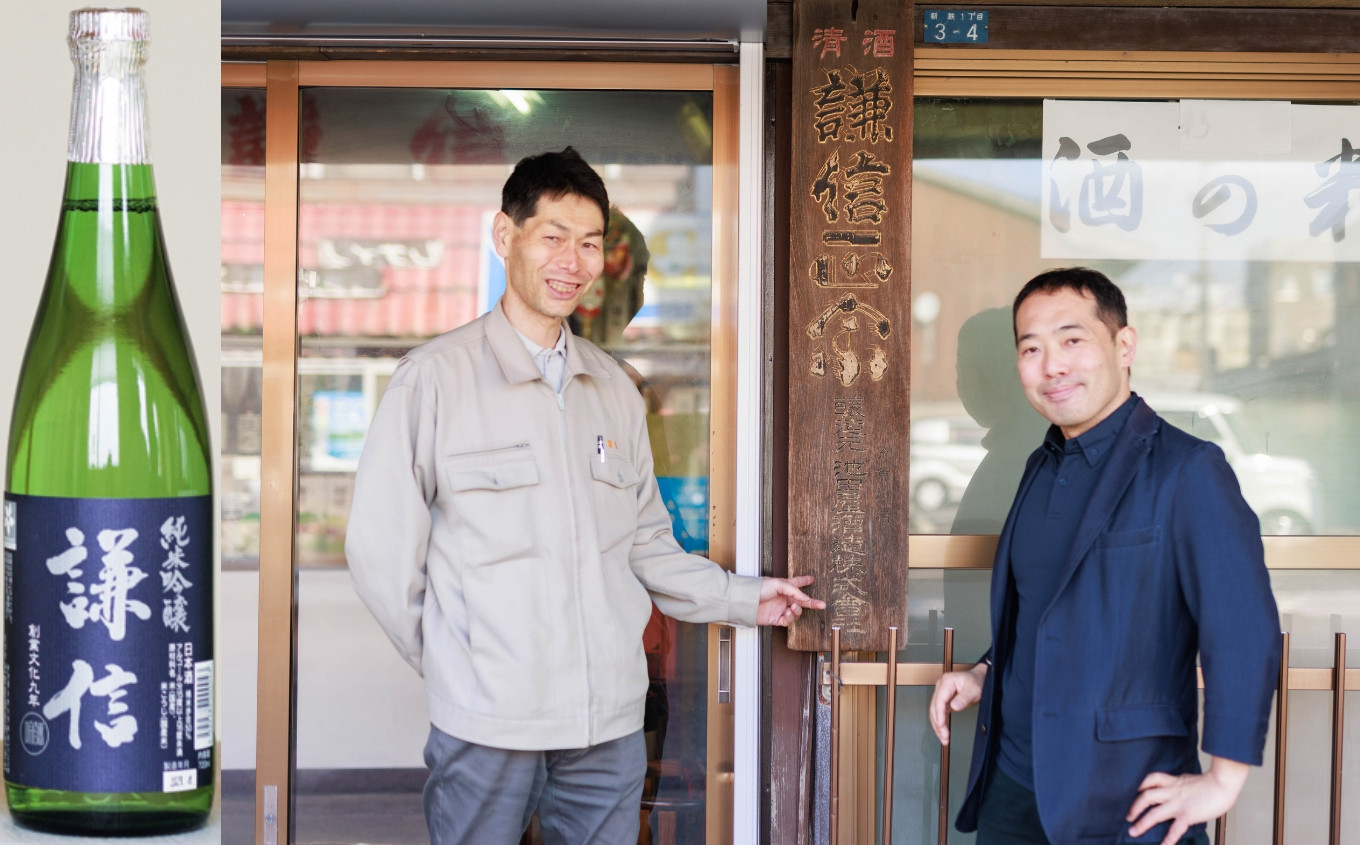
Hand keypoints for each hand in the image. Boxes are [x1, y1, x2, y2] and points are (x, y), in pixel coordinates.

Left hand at [756, 576, 825, 625]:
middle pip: (801, 601)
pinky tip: (787, 613)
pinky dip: (789, 618)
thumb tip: (805, 598)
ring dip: (797, 611)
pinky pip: (788, 621)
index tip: (812, 579)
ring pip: (796, 612)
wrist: (746, 601)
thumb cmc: (757, 588)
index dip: (804, 581)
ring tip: (793, 607)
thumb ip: (793, 591)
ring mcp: (780, 608)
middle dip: (812, 603)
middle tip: (821, 605)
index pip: (797, 583)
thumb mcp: (778, 584)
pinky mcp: (776, 618)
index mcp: (784, 587)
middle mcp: (783, 598)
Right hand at [928, 662, 986, 744]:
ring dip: (937, 725)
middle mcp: (941, 686)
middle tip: (944, 737)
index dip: (939, 714)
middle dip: (938, 724)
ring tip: (943, 738)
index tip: (941, 726)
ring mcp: (941, 692)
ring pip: (934, 711)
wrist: (980, 679)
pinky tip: (942, 731)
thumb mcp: (974, 689)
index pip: (939, 700)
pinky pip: (938, 712)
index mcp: (947, 681)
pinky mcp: (943, 699)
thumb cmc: (977, 682)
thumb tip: (954, 707)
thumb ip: (964, 698)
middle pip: (934, 707)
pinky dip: (940, 722)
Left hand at [1126, 757, 1248, 844]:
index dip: (1139, 785)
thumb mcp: (1189, 779)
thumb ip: (1180, 785)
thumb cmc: (1212, 782)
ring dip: (1142, 823)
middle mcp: (1172, 792)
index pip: (1150, 779)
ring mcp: (1178, 803)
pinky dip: (1168, 839)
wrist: (1224, 782)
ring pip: (1154, 813)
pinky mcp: (1188, 814)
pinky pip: (1175, 829)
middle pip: (1146, 796)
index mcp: (1173, 781)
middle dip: (1134, 807)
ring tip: (1133, 832)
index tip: (1131, 792)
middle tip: (1127, 816)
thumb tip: (1176, 789)